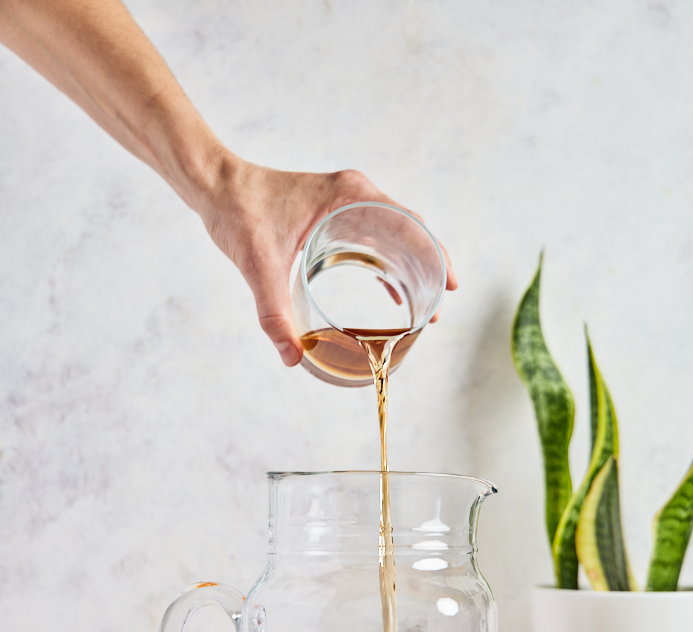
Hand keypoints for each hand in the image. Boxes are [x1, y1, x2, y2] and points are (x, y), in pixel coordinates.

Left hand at [196, 156, 457, 366]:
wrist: (213, 185)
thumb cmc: (236, 210)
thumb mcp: (258, 266)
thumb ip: (273, 314)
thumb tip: (291, 357)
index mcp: (349, 195)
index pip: (409, 224)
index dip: (435, 255)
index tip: (450, 285)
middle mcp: (354, 195)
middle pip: (409, 232)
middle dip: (427, 270)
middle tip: (437, 309)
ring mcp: (346, 202)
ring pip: (394, 236)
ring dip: (410, 269)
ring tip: (422, 307)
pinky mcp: (334, 213)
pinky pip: (373, 238)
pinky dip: (387, 263)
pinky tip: (391, 293)